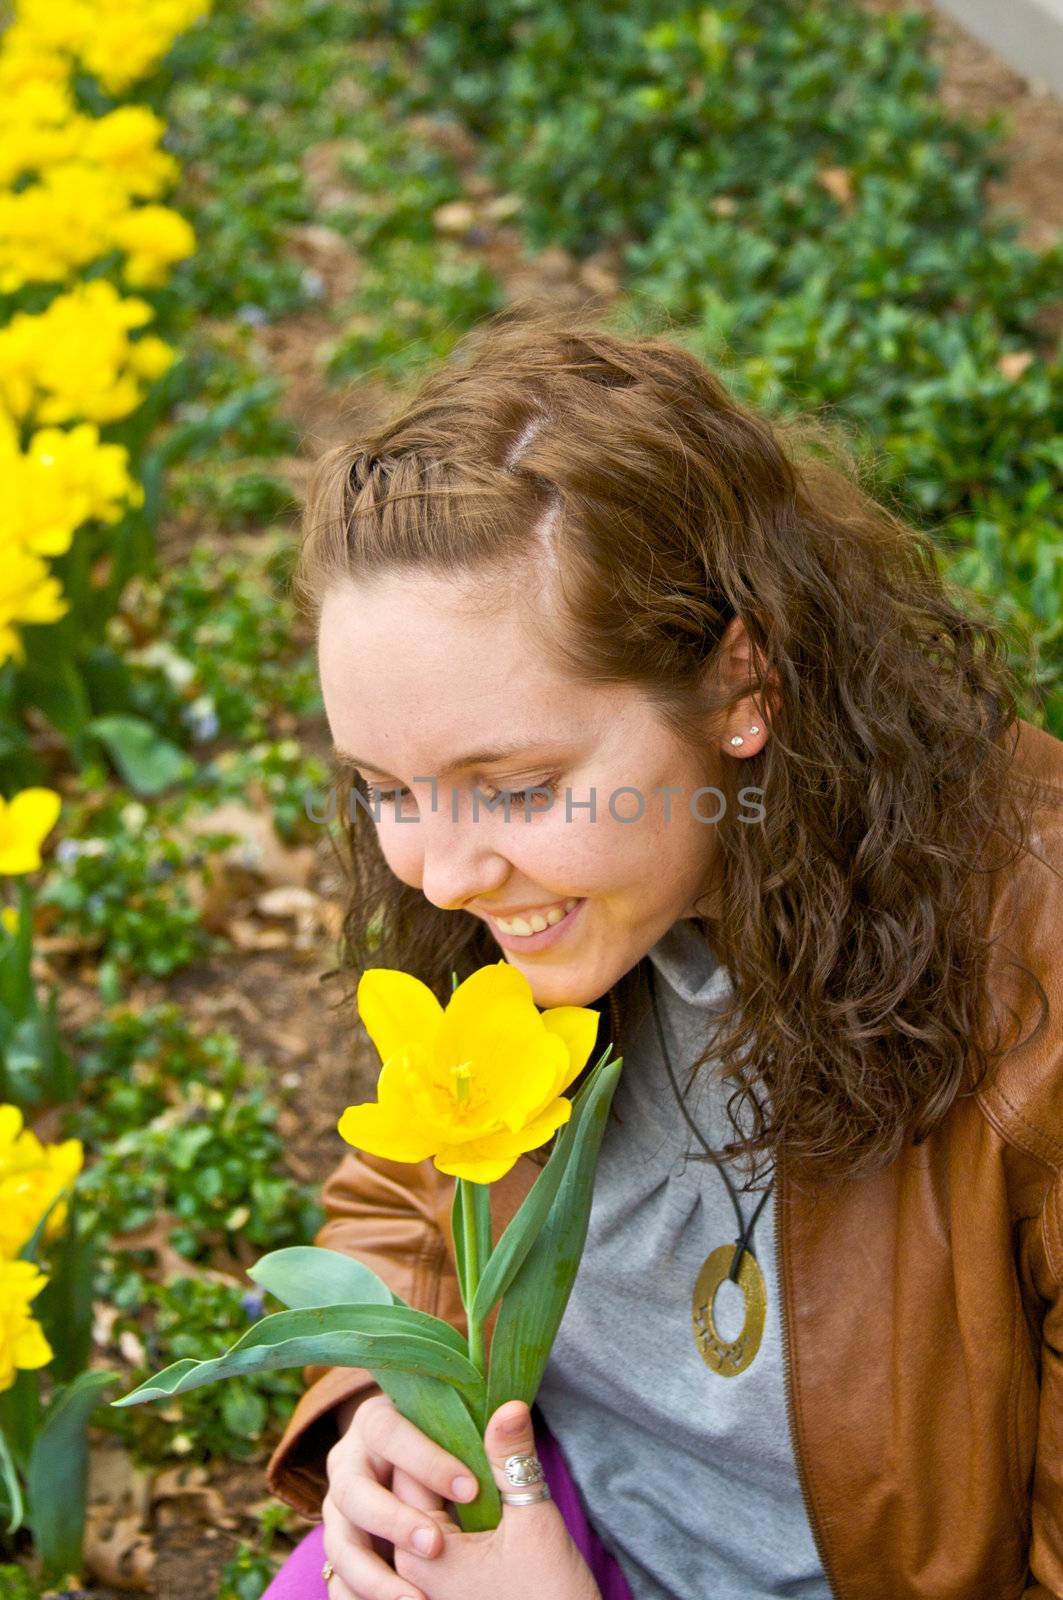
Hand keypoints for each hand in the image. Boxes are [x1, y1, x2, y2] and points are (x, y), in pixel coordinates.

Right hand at [322, 1390, 480, 1599]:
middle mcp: (348, 1465)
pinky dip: (357, 1597)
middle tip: (435, 1545)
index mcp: (374, 1423)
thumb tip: (515, 1411)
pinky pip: (338, 1581)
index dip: (424, 1460)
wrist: (418, 1470)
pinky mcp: (346, 1548)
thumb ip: (492, 1440)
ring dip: (371, 1575)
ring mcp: (340, 1511)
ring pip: (339, 1543)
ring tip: (414, 1599)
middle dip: (392, 1519)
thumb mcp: (472, 1446)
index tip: (470, 1490)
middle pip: (351, 1491)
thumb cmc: (449, 1444)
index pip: (386, 1431)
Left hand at [392, 1400, 602, 1599]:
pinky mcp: (439, 1596)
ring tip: (480, 1466)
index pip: (410, 1468)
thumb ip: (513, 1460)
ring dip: (442, 1490)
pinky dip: (446, 1519)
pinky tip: (476, 1505)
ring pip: (419, 1517)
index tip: (468, 1406)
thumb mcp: (534, 1522)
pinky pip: (428, 1545)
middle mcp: (407, 1572)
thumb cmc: (548, 1599)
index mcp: (420, 1550)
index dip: (440, 1431)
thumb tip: (508, 1402)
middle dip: (438, 1458)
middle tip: (476, 1427)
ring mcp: (420, 1589)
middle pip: (410, 1491)